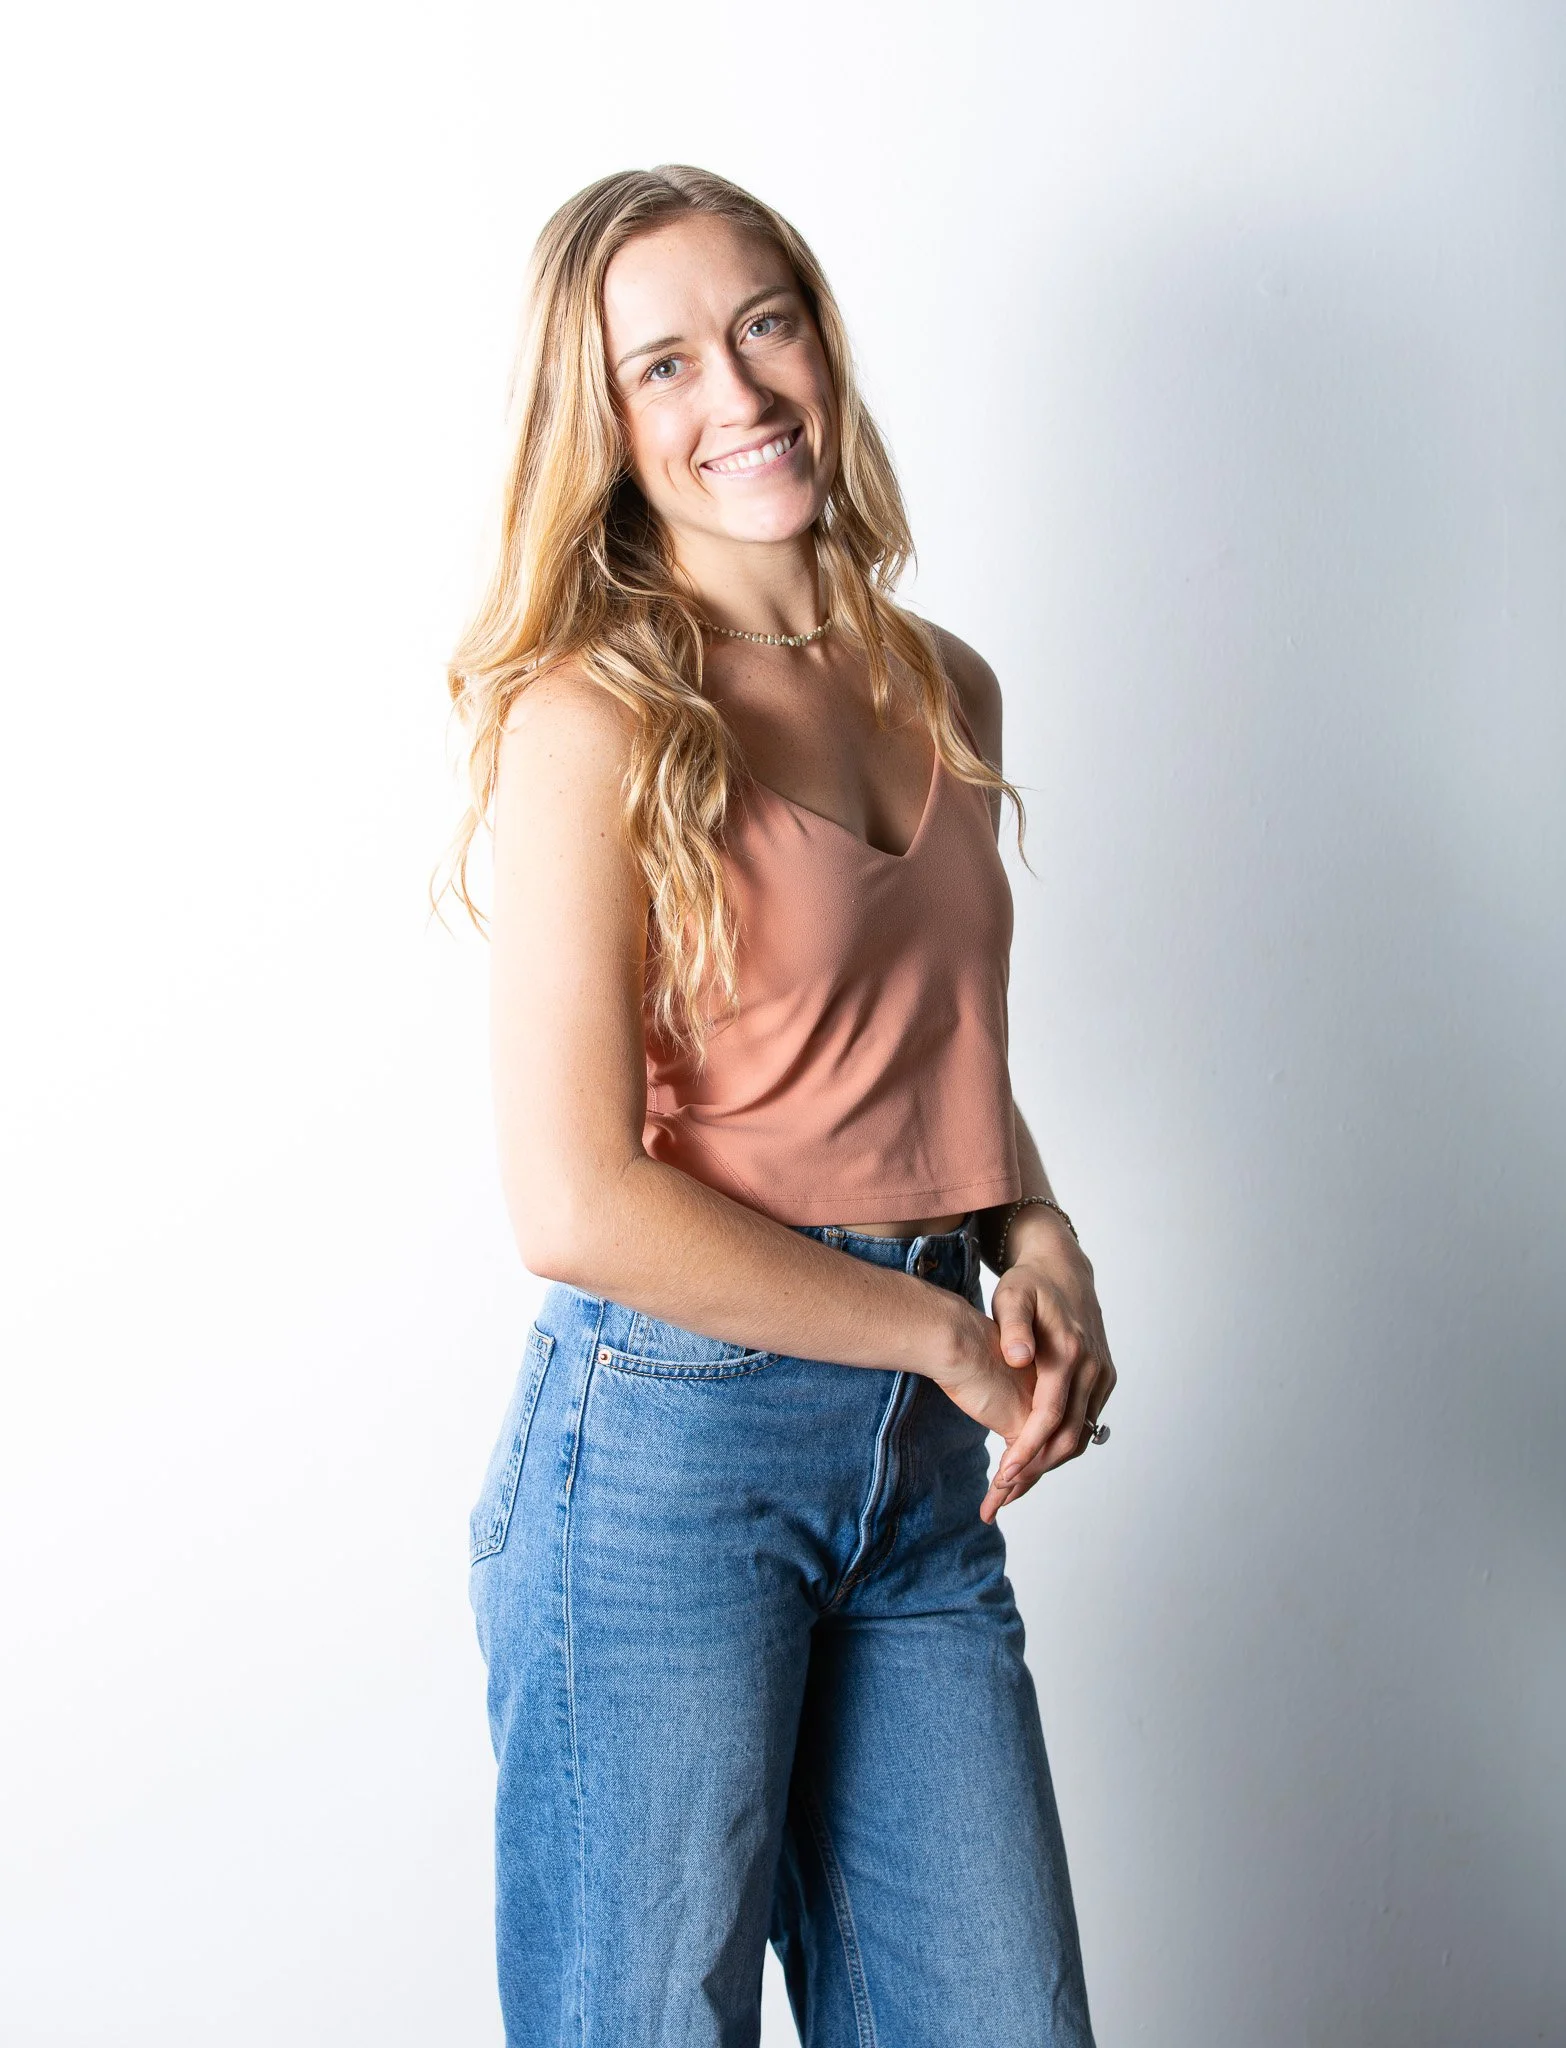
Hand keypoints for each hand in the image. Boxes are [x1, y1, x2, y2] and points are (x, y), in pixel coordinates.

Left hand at [976, 1230, 1116, 1521]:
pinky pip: (1085, 1423)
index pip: (1050, 1416)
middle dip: (1035, 1470)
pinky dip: (1060, 1446)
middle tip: (1001, 1496)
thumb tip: (1018, 1358)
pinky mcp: (1102, 1380)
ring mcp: (1101, 1376)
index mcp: (1069, 1353)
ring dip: (1047, 1464)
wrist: (1063, 1270)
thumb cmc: (1030, 1285)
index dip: (1027, 1450)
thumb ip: (1012, 1326)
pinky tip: (1032, 1458)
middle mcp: (1092, 1369)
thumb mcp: (1012, 1296)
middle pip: (1069, 1436)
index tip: (1003, 1477)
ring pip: (1080, 1435)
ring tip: (1011, 1488)